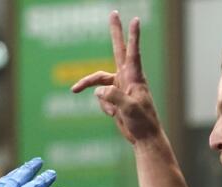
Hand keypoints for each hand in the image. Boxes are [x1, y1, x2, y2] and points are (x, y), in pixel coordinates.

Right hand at [71, 11, 162, 145]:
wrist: (143, 138)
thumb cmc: (142, 122)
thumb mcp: (128, 110)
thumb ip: (114, 97)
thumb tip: (99, 91)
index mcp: (134, 78)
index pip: (132, 53)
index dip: (133, 36)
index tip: (135, 20)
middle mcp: (126, 78)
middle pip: (117, 50)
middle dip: (115, 32)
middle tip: (114, 13)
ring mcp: (119, 87)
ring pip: (98, 81)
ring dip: (86, 84)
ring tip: (78, 93)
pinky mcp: (113, 97)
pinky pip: (101, 98)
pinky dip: (104, 108)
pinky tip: (115, 117)